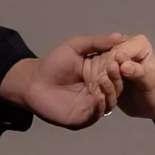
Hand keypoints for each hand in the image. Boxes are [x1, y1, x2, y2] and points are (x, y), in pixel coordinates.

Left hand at [0, 36, 125, 129]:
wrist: (33, 81)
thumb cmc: (54, 63)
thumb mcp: (75, 46)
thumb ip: (96, 42)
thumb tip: (120, 36)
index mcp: (101, 73)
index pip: (118, 71)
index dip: (121, 64)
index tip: (121, 56)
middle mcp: (101, 90)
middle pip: (117, 87)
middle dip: (116, 78)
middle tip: (113, 67)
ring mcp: (93, 105)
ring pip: (110, 101)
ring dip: (110, 91)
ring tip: (103, 80)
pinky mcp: (84, 117)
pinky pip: (97, 113)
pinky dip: (101, 105)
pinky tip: (99, 96)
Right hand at [103, 34, 154, 121]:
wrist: (153, 106)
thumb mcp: (151, 83)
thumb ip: (139, 73)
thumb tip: (123, 65)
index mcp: (137, 43)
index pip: (117, 50)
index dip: (112, 65)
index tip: (110, 81)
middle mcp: (123, 46)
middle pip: (105, 57)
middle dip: (106, 75)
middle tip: (111, 91)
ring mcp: (112, 58)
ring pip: (97, 66)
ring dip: (101, 82)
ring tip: (109, 93)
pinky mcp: (105, 70)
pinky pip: (94, 74)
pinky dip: (97, 85)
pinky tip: (102, 94)